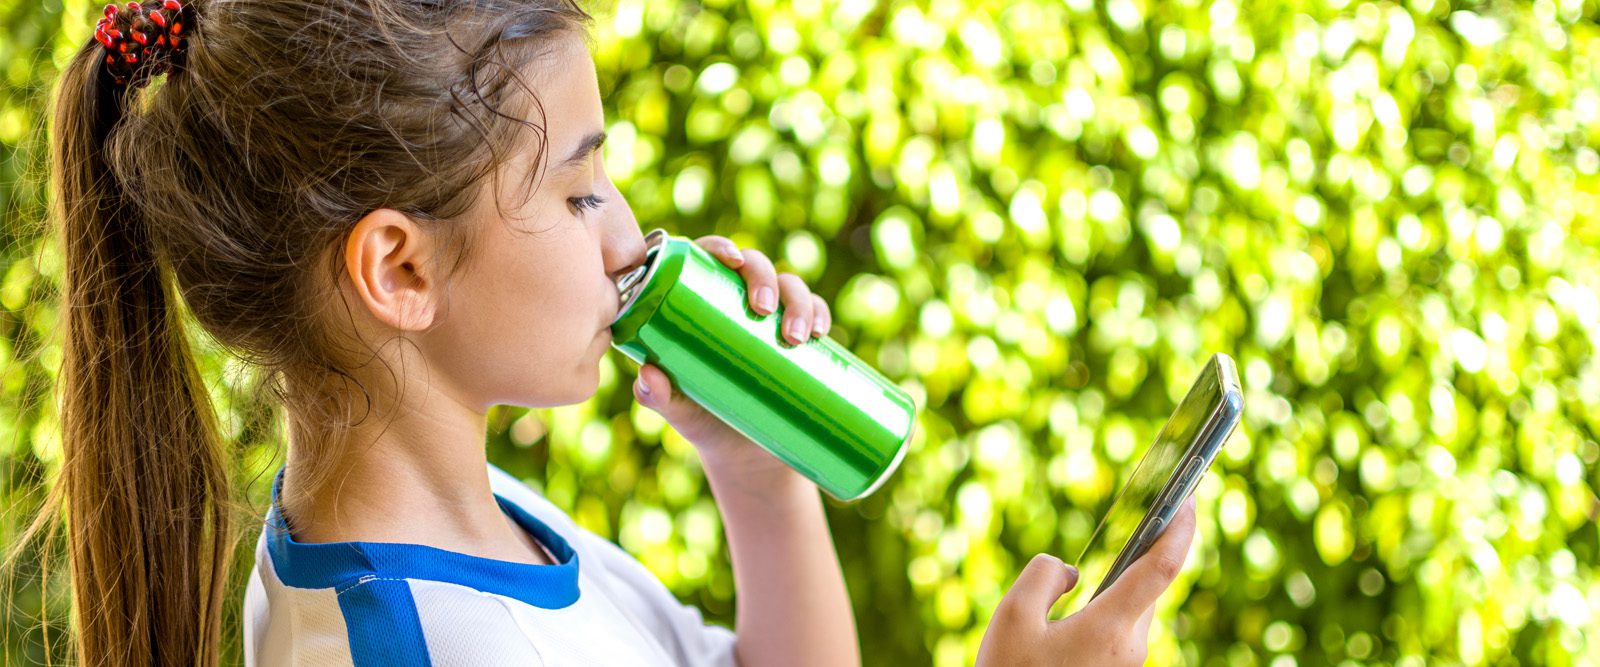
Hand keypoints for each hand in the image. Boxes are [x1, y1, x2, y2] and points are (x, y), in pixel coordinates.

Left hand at [630, 235, 831, 473]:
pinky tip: (819, 332)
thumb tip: (648, 374)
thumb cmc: (702, 420)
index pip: (709, 258)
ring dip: (798, 301)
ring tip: (795, 337)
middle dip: (765, 278)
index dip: (721, 246)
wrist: (744, 455)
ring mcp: (773, 319)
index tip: (731, 260)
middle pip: (755, 266)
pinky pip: (817, 312)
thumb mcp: (679, 410)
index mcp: (702, 302)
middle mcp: (739, 301)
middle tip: (764, 310)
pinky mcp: (800, 338)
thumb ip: (657, 396)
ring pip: (791, 287)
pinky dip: (820, 314)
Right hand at [976, 496, 1198, 666]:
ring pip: (1131, 608)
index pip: (1162, 567)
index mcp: (1110, 627)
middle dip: (1144, 552)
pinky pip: (1119, 629)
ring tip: (1107, 565)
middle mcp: (1129, 646)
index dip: (1179, 528)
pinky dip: (1110, 607)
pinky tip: (1085, 607)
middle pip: (1147, 585)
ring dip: (1121, 584)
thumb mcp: (1012, 615)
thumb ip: (1043, 575)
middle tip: (1149, 512)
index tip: (1187, 498)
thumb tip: (1070, 573)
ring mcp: (1125, 663)